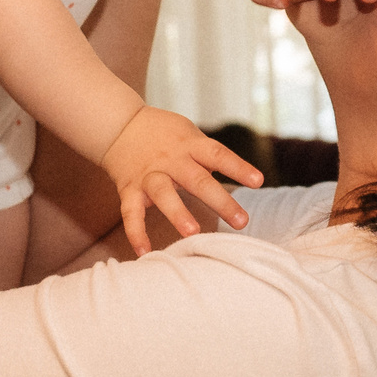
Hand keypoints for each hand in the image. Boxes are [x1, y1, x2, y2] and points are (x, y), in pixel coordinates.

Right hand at [103, 106, 262, 255]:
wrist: (119, 125)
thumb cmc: (164, 134)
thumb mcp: (190, 135)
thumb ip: (209, 157)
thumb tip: (238, 176)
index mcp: (190, 145)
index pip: (218, 154)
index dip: (237, 167)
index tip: (257, 181)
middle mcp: (171, 160)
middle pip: (197, 180)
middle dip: (220, 201)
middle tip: (241, 222)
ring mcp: (149, 175)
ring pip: (163, 194)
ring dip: (177, 212)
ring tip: (192, 232)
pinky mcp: (129, 189)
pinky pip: (131, 212)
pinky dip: (136, 232)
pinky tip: (144, 252)